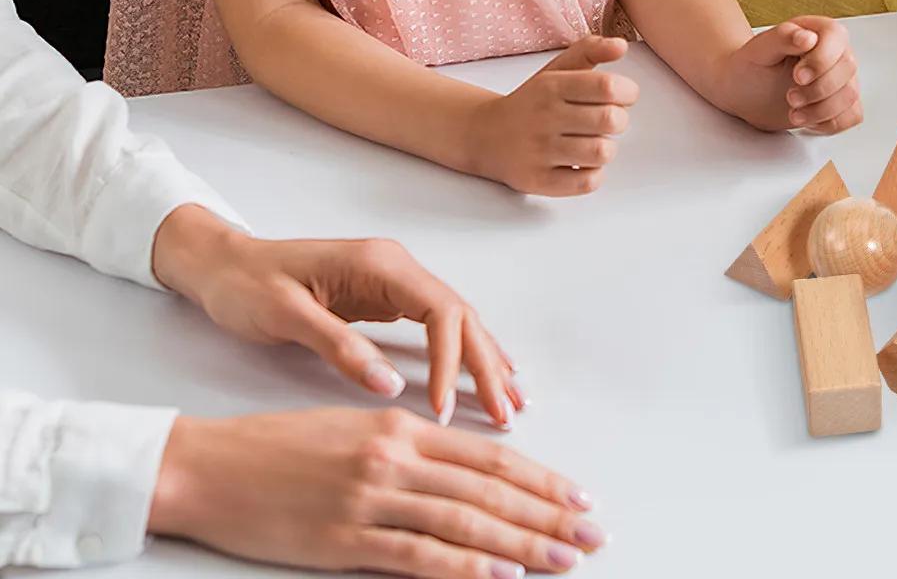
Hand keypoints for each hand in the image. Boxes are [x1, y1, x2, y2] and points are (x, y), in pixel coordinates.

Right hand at [148, 408, 604, 575]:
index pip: (489, 458)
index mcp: (401, 425)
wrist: (212, 466)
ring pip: (465, 522)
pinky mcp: (344, 540)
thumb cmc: (280, 448)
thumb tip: (468, 477)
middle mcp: (395, 456)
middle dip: (547, 513)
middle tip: (591, 533)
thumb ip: (412, 450)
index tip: (578, 496)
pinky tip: (499, 575)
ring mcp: (371, 498)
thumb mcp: (355, 431)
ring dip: (522, 543)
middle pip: (489, 489)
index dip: (539, 479)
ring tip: (564, 558)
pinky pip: (417, 555)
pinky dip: (464, 566)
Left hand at [152, 210, 520, 427]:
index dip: (451, 361)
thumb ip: (339, 347)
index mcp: (381, 264)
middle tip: (505, 411)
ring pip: (457, 320)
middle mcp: (398, 268)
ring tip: (509, 398)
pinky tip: (482, 369)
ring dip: (484, 358)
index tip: (443, 408)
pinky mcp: (386, 299)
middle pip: (461, 315)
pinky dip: (464, 351)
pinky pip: (439, 326)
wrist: (223, 265)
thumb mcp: (287, 316)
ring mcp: (395, 282)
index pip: (440, 311)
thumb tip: (390, 386)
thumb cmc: (248, 286)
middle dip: (486, 363)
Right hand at [466, 35, 637, 196]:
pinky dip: (594, 174)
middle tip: (608, 120)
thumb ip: (591, 50)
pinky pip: (588, 182)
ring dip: (606, 148)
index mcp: (552, 85)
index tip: (624, 96)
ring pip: (602, 152)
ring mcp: (539, 151)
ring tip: (593, 142)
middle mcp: (544, 116)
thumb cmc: (532, 102)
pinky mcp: (538, 181)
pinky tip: (582, 163)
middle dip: (620, 120)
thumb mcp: (557, 68)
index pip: (607, 86)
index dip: (628, 92)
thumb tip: (622, 45)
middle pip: (610, 120)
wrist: (486, 135)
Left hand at [724, 17, 860, 133]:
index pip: (836, 39)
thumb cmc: (752, 67)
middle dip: (817, 90)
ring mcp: (840, 79)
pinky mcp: (840, 103)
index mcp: (818, 31)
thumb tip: (807, 36)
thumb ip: (782, 38)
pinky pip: (851, 115)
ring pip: (850, 96)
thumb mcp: (759, 50)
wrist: (746, 92)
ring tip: (794, 113)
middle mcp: (835, 52)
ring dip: (821, 110)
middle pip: (847, 70)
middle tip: (790, 98)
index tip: (798, 77)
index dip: (821, 61)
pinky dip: (830, 123)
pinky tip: (808, 119)